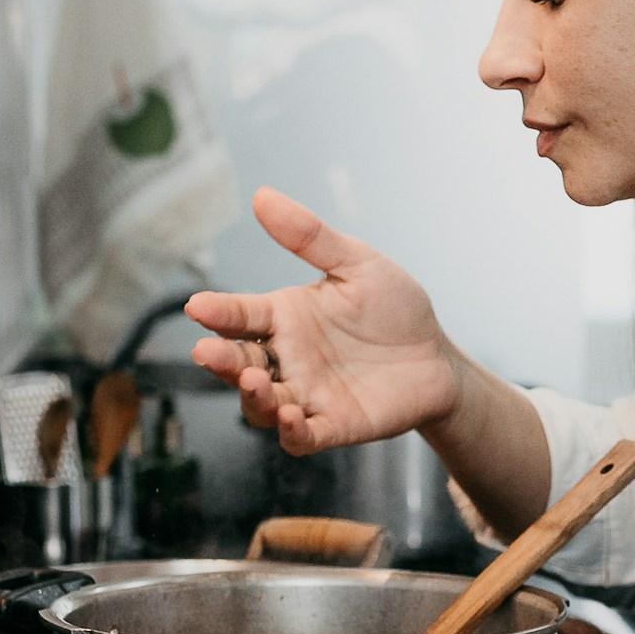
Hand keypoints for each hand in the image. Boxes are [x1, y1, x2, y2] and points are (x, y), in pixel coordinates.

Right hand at [185, 187, 461, 454]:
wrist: (437, 358)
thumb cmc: (395, 309)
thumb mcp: (358, 264)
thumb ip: (311, 237)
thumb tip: (262, 196)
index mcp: (286, 317)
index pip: (241, 315)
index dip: (218, 312)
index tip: (197, 306)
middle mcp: (288, 359)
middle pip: (240, 363)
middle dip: (221, 360)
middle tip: (207, 352)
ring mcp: (307, 395)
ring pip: (261, 404)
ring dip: (251, 396)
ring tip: (253, 380)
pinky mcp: (333, 426)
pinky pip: (302, 437)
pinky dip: (291, 431)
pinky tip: (291, 416)